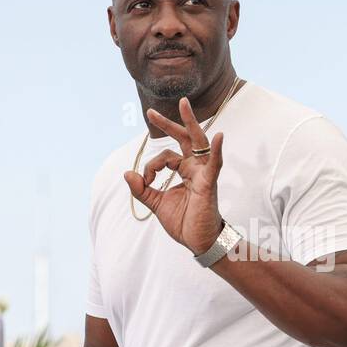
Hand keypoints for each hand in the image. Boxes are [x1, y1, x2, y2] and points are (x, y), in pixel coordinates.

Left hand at [123, 97, 226, 255]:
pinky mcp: (209, 184)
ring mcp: (203, 173)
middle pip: (183, 139)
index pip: (165, 157)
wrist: (198, 242)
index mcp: (184, 171)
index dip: (151, 166)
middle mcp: (194, 168)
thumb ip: (142, 189)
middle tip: (150, 112)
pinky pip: (214, 164)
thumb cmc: (184, 222)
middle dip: (168, 124)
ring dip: (190, 123)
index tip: (145, 181)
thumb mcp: (156, 204)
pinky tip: (218, 137)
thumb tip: (127, 173)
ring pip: (197, 143)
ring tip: (183, 105)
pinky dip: (216, 151)